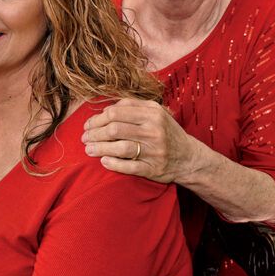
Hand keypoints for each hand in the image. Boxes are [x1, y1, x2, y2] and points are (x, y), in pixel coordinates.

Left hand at [81, 98, 200, 183]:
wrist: (189, 158)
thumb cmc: (166, 132)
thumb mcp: (156, 113)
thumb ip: (133, 107)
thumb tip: (106, 109)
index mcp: (152, 113)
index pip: (116, 112)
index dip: (97, 119)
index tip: (88, 125)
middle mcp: (154, 130)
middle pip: (114, 129)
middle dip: (94, 134)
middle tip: (84, 138)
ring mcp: (154, 150)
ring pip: (119, 148)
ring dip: (99, 149)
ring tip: (88, 149)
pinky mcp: (153, 168)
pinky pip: (128, 166)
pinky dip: (113, 164)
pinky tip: (103, 161)